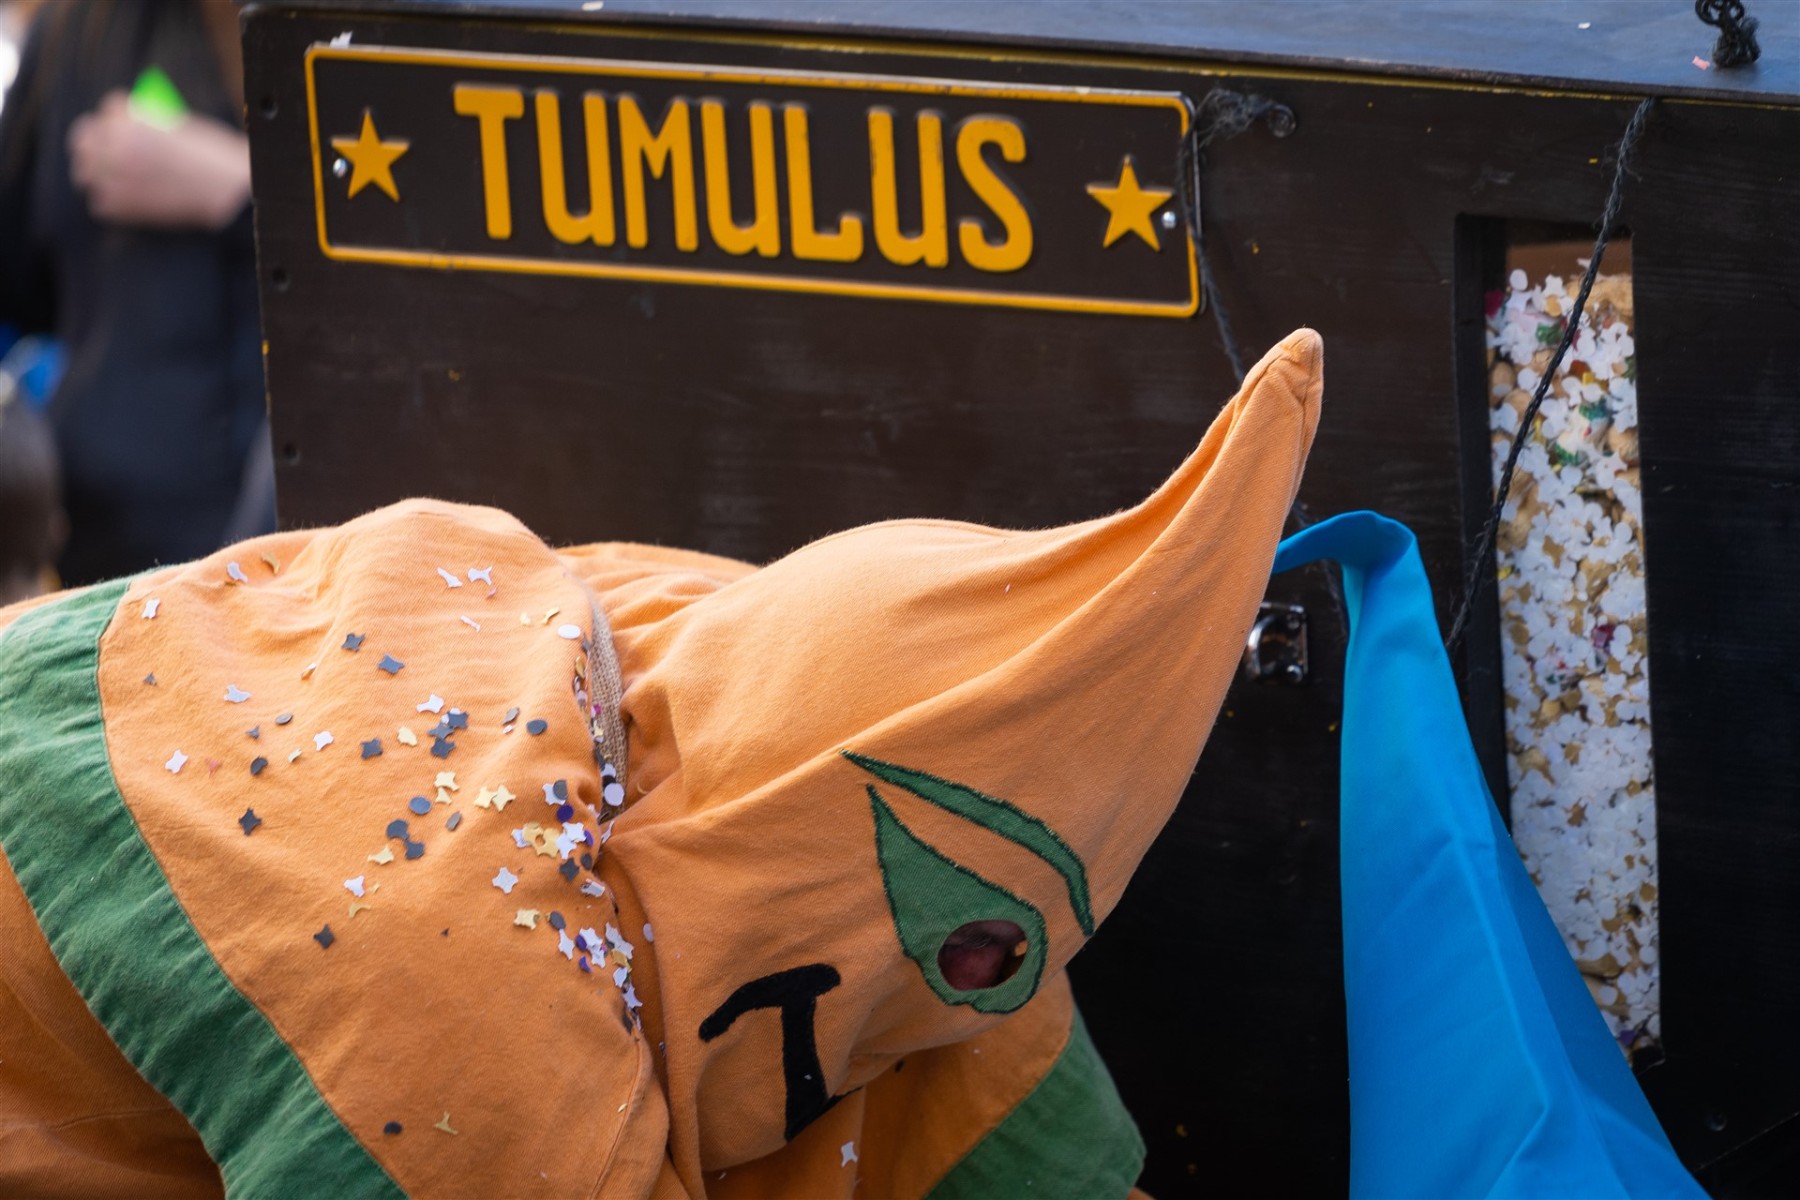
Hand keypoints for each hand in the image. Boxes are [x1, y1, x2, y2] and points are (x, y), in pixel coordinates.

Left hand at [67, 92, 250, 229]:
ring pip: (85, 172)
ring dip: (97, 173)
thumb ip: (150, 122)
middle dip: (94, 142)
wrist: (231, 194)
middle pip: (84, 137)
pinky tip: (127, 201)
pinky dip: (110, 202)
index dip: (118, 117)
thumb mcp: (181, 125)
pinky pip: (98, 202)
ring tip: (113, 178)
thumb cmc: (214, 158)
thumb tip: (130, 127)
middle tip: (104, 152)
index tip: (122, 125)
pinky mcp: (120, 206)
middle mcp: (116, 145)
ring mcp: (115, 176)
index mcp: (131, 119)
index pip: (108, 108)